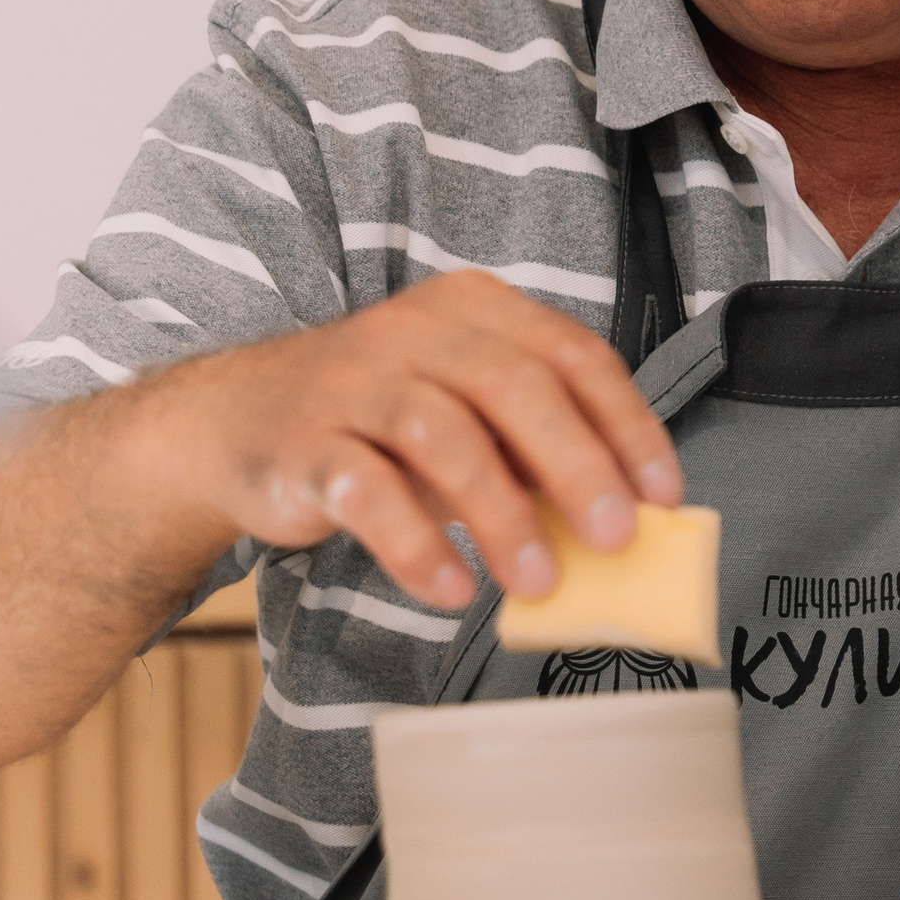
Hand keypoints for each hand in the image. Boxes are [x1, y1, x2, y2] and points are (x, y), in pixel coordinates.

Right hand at [136, 272, 680, 614]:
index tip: (664, 496)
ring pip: (445, 434)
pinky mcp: (304, 442)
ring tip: (537, 582)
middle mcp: (416, 330)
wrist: (236, 421)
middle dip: (577, 466)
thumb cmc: (379, 421)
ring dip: (501, 515)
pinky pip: (367, 491)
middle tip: (615, 539)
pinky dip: (416, 545)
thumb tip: (624, 517)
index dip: (626, 426)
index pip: (572, 354)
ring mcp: (355, 381)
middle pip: (515, 386)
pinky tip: (450, 590)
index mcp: (474, 309)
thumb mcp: (464, 413)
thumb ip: (532, 448)